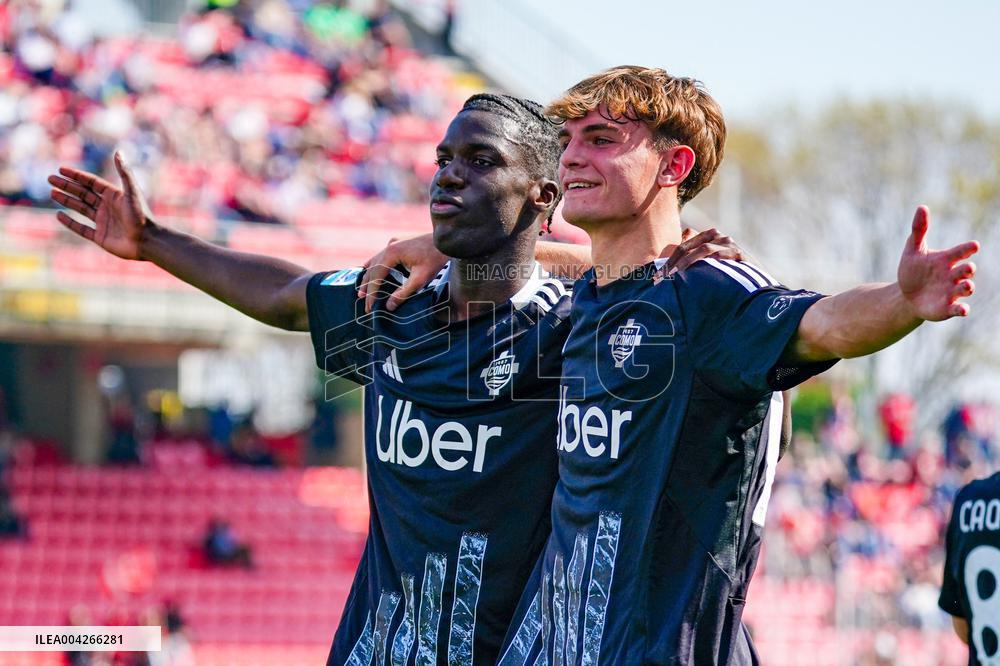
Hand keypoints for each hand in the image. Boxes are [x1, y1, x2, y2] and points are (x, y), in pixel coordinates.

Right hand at [48, 151, 152, 260]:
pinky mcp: (100, 237)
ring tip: (52, 193)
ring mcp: (103, 222)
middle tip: (50, 179)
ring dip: (66, 200)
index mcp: (114, 196)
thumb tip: (118, 151)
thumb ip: (124, 172)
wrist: (147, 241)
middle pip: (83, 193)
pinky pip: (82, 228)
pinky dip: (70, 222)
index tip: (61, 169)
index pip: (91, 182)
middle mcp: (108, 208)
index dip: (76, 176)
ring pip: (81, 208)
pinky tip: (59, 215)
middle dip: (67, 186)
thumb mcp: (132, 191)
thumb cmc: (141, 216)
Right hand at [358, 234, 447, 312]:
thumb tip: (389, 306)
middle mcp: (389, 246)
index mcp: (392, 253)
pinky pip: (381, 256)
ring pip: (375, 261)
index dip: (372, 293)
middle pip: (372, 269)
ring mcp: (393, 243)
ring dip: (369, 276)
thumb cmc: (435, 259)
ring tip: (362, 291)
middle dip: (367, 286)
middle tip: (362, 301)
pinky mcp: (398, 243)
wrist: (446, 242)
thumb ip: (404, 293)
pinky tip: (368, 271)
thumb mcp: (421, 279)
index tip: (369, 306)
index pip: (376, 276)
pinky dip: (375, 266)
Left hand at [664, 227, 744, 272]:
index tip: (658, 277)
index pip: (682, 246)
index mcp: (707, 237)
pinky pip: (722, 255)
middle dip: (674, 263)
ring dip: (687, 263)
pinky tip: (702, 270)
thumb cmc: (729, 272)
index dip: (669, 261)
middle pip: (688, 247)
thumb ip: (694, 259)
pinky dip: (711, 260)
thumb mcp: (710, 264)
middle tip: (663, 277)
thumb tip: (669, 268)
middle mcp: (717, 237)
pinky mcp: (739, 254)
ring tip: (676, 275)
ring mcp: (729, 244)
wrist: (756, 279)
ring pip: (703, 249)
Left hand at [898, 206, 978, 320]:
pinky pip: (958, 309)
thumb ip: (919, 230)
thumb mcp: (912, 250)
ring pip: (965, 289)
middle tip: (968, 267)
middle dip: (968, 269)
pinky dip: (962, 309)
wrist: (905, 296)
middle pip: (966, 271)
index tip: (973, 246)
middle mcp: (953, 275)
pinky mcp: (947, 308)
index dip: (967, 249)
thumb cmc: (912, 270)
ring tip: (967, 285)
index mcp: (947, 259)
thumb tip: (922, 207)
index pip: (960, 252)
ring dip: (968, 287)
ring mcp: (952, 292)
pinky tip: (964, 310)